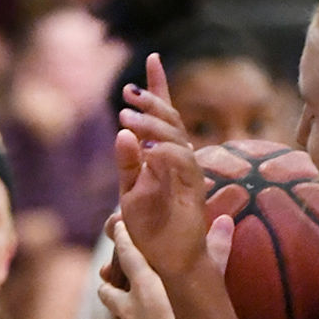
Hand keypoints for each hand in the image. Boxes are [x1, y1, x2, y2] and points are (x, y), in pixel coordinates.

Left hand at [99, 214, 234, 318]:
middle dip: (110, 271)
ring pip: (109, 305)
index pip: (127, 251)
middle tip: (116, 263)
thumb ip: (216, 254)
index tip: (118, 224)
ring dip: (113, 297)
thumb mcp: (209, 292)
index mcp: (146, 285)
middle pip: (108, 281)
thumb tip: (223, 221)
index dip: (122, 236)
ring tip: (121, 292)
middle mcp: (129, 304)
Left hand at [116, 54, 209, 281]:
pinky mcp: (195, 188)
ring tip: (126, 117)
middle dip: (151, 100)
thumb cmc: (149, 231)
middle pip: (171, 118)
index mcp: (164, 156)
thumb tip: (123, 133)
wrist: (168, 261)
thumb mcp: (129, 194)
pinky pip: (182, 161)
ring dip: (151, 124)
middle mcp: (180, 158)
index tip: (152, 57)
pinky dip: (164, 152)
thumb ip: (127, 165)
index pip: (164, 115)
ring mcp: (189, 172)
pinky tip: (147, 148)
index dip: (159, 86)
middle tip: (127, 93)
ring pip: (175, 135)